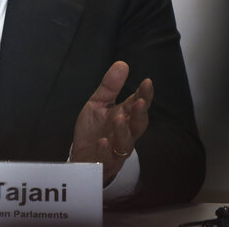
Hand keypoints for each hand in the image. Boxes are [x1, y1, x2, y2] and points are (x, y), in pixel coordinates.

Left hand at [70, 61, 152, 183]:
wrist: (81, 157)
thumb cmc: (94, 130)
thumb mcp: (98, 104)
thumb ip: (110, 86)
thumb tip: (122, 63)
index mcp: (124, 117)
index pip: (137, 105)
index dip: (144, 95)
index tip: (147, 82)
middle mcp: (124, 134)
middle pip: (138, 125)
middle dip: (140, 113)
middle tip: (140, 102)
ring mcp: (115, 150)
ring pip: (125, 143)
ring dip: (123, 130)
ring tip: (119, 117)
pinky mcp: (103, 164)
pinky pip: (107, 159)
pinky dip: (106, 151)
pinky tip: (103, 141)